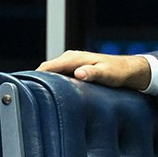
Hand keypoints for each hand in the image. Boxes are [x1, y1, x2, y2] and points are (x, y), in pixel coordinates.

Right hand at [37, 50, 151, 90]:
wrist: (129, 69)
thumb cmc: (119, 72)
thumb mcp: (107, 74)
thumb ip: (93, 73)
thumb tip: (79, 73)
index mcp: (73, 58)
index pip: (47, 67)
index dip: (35, 77)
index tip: (28, 91)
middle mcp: (70, 58)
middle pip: (46, 69)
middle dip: (38, 81)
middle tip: (32, 98)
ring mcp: (72, 62)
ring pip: (53, 72)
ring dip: (47, 82)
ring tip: (40, 98)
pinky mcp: (76, 67)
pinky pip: (60, 74)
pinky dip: (55, 81)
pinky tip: (54, 93)